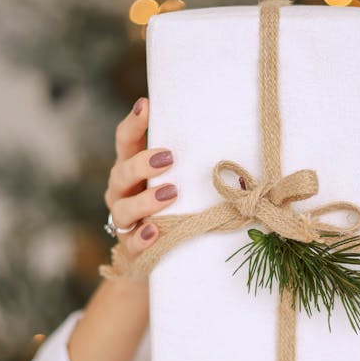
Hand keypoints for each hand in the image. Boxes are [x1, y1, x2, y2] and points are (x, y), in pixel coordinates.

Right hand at [103, 96, 177, 265]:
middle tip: (168, 158)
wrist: (164, 256)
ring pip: (123, 210)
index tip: (146, 105)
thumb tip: (238, 136)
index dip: (133, 123)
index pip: (125, 141)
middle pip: (120, 173)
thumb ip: (194, 162)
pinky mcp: (131, 249)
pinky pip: (131, 245)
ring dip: (145, 201)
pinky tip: (155, 232)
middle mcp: (122, 192)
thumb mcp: (181, 180)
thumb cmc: (178, 206)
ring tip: (170, 194)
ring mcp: (124, 221)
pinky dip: (141, 239)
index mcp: (131, 169)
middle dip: (142, 164)